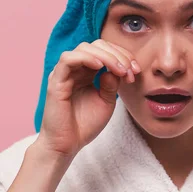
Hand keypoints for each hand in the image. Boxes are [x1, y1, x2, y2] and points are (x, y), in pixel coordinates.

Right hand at [34, 39, 140, 157]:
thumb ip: (112, 83)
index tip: (136, 70)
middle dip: (118, 54)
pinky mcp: (56, 80)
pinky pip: (68, 59)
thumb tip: (117, 68)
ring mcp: (64, 73)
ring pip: (84, 48)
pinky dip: (86, 58)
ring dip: (106, 56)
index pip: (105, 51)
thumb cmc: (84, 125)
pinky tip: (100, 67)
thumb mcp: (106, 101)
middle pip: (96, 45)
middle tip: (131, 70)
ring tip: (120, 70)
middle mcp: (75, 69)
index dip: (123, 56)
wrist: (66, 146)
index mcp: (86, 72)